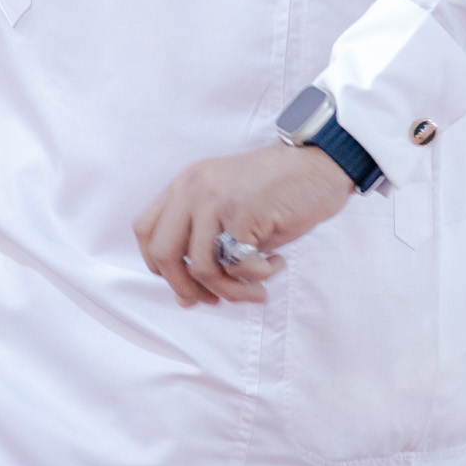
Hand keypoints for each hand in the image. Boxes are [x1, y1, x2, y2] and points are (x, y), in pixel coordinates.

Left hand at [134, 143, 353, 307]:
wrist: (319, 164)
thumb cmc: (279, 189)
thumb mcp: (230, 207)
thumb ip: (205, 241)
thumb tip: (187, 295)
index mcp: (186, 184)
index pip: (146, 229)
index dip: (158, 265)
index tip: (185, 283)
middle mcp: (194, 189)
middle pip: (163, 253)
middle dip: (185, 287)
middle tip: (214, 300)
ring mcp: (216, 200)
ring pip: (201, 267)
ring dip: (230, 290)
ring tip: (256, 289)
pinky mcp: (242, 214)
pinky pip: (236, 265)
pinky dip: (256, 277)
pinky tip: (274, 265)